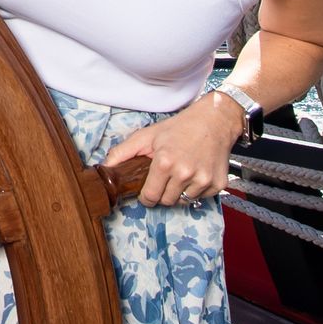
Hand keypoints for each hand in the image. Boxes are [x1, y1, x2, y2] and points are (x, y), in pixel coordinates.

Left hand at [108, 95, 240, 207]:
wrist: (213, 122)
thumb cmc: (179, 128)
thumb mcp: (147, 135)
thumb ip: (123, 152)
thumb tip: (105, 167)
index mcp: (164, 163)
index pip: (150, 197)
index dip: (146, 196)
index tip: (148, 191)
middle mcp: (184, 174)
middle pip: (166, 201)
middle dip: (162, 193)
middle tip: (165, 178)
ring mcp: (202, 180)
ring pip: (183, 201)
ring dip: (179, 192)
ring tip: (180, 173)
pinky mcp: (217, 185)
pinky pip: (200, 198)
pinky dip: (195, 190)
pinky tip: (195, 172)